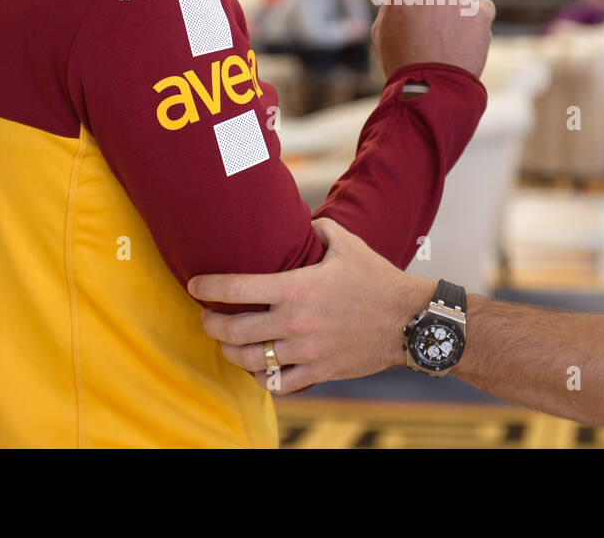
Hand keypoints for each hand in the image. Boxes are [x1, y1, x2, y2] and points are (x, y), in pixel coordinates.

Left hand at [188, 218, 434, 393]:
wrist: (410, 321)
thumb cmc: (378, 279)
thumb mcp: (348, 244)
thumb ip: (318, 229)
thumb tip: (300, 221)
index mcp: (297, 288)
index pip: (236, 289)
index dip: (207, 287)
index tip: (194, 286)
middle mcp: (295, 323)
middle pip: (233, 331)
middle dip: (210, 324)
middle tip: (206, 317)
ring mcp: (305, 352)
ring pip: (249, 360)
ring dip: (230, 352)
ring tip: (227, 343)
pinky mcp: (318, 372)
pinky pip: (277, 382)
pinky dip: (261, 376)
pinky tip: (258, 365)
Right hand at [371, 0, 494, 79]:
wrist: (430, 88)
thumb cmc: (402, 63)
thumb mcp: (381, 33)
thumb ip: (389, 4)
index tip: (422, 10)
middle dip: (439, 3)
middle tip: (437, 31)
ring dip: (460, 9)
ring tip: (453, 38)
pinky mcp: (479, 13)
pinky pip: (484, 6)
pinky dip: (479, 19)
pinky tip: (469, 37)